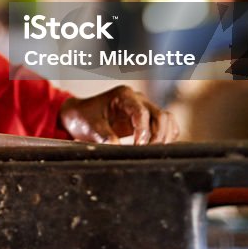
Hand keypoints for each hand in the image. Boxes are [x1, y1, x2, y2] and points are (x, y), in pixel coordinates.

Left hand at [59, 86, 178, 144]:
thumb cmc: (83, 117)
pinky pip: (166, 127)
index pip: (142, 112)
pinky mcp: (147, 120)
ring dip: (164, 138)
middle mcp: (137, 99)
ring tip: (152, 152)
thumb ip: (104, 136)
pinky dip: (166, 138)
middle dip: (158, 136)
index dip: (143, 131)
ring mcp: (144, 108)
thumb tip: (117, 148)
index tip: (139, 147)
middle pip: (161, 115)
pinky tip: (155, 150)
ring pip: (167, 120)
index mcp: (123, 96)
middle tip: (147, 152)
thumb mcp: (89, 127)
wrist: (80, 116)